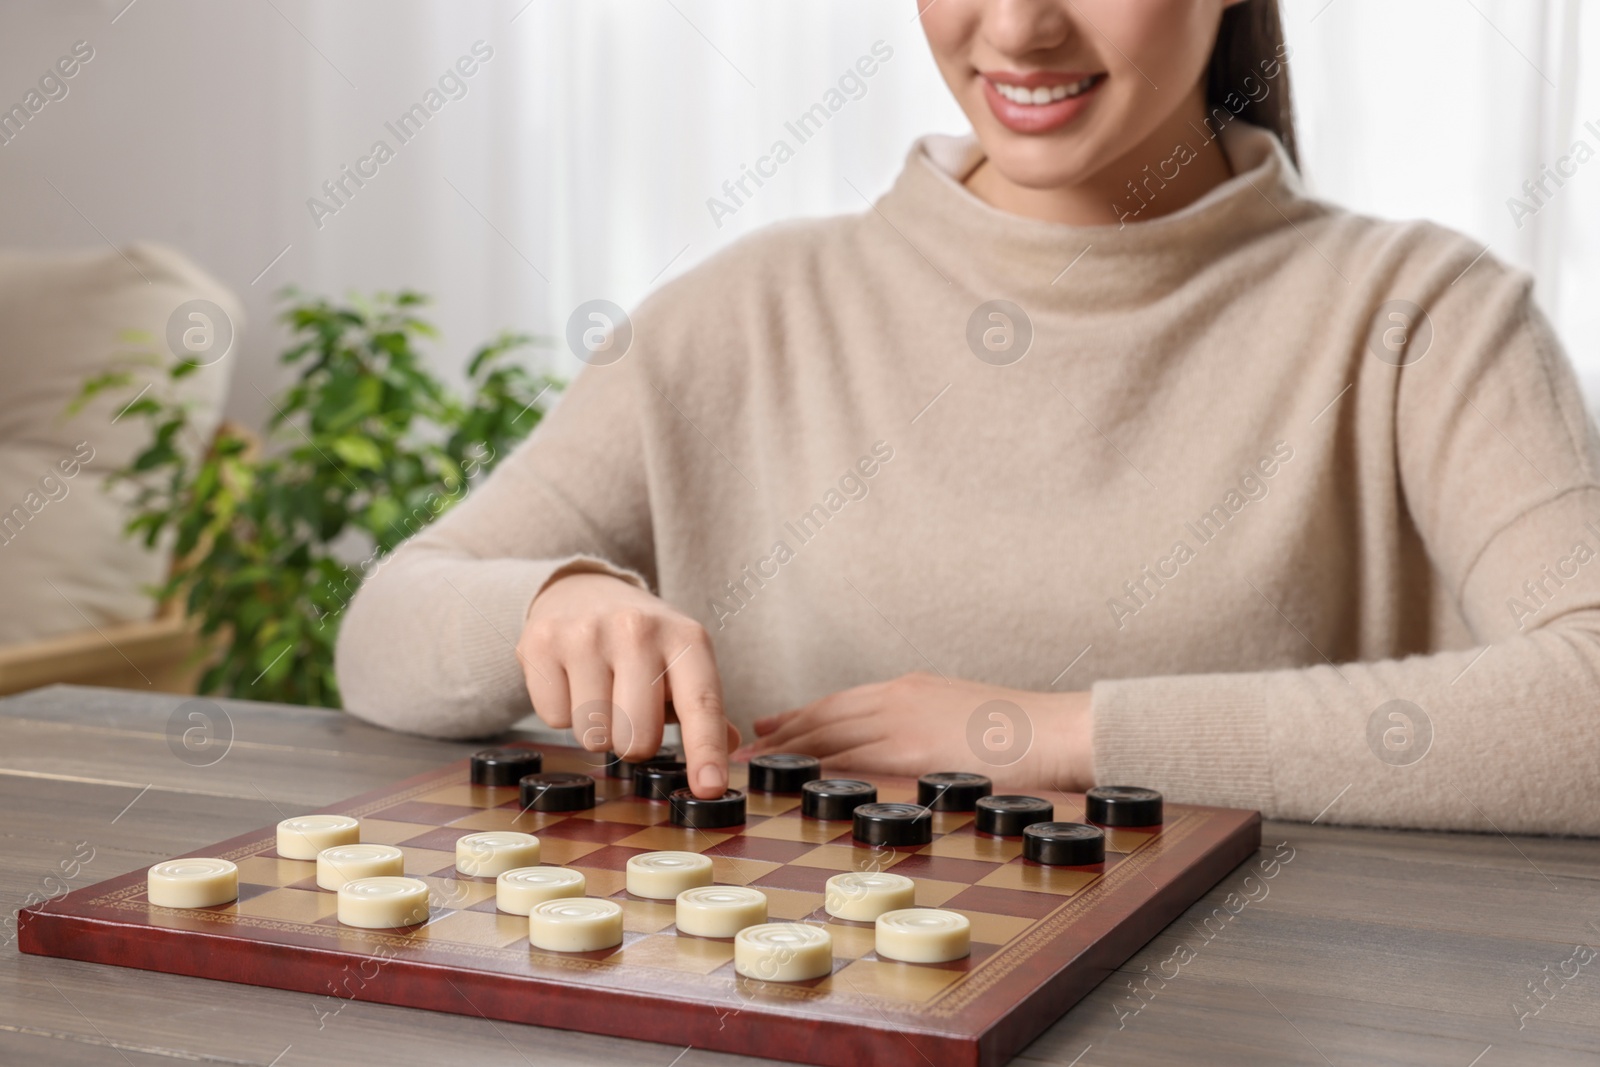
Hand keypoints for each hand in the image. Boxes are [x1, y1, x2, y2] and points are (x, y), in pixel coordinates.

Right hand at [518, 572, 737, 796]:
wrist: (581, 590)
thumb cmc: (641, 640)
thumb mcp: (681, 661)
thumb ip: (703, 707)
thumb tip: (731, 745)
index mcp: (684, 637)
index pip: (700, 702)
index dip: (705, 749)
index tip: (709, 788)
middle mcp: (637, 629)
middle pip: (637, 737)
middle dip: (635, 744)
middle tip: (631, 716)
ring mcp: (585, 633)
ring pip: (592, 735)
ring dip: (597, 730)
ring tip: (600, 692)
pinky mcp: (541, 642)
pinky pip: (553, 719)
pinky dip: (562, 713)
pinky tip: (570, 680)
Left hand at [737, 672, 1093, 792]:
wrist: (1062, 731)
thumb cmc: (1026, 733)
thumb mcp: (967, 719)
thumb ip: (930, 728)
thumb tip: (912, 751)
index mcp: (913, 689)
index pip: (842, 703)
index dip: (801, 717)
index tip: (770, 727)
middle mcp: (900, 699)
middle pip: (824, 717)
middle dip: (781, 735)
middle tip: (746, 750)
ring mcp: (904, 723)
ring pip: (828, 736)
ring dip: (786, 753)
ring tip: (753, 769)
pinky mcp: (913, 752)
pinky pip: (851, 761)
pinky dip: (816, 771)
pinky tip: (793, 785)